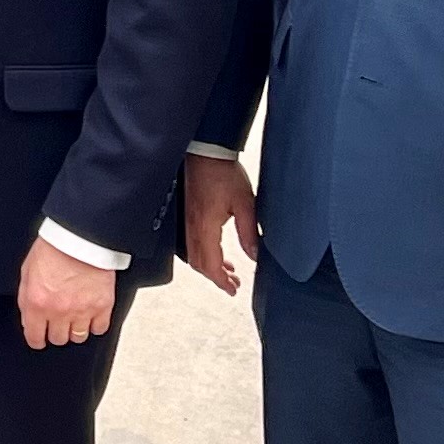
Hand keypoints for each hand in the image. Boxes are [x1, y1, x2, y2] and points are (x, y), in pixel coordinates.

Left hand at [18, 233, 117, 349]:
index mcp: (37, 303)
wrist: (80, 236)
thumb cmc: (53, 249)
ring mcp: (82, 310)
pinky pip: (99, 329)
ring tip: (74, 318)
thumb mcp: (27, 273)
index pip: (35, 337)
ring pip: (79, 337)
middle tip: (57, 322)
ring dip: (75, 330)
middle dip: (56, 332)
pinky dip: (95, 325)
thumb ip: (26, 299)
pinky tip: (91, 316)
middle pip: (58, 339)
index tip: (39, 338)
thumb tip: (28, 320)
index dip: (36, 339)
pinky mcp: (103, 306)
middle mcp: (59, 311)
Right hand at [178, 152, 255, 295]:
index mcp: (206, 227)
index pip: (211, 264)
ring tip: (229, 271)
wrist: (206, 153)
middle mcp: (193, 227)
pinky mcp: (190, 215)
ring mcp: (188, 221)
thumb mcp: (245, 204)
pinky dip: (205, 254)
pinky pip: (193, 243)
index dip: (222, 281)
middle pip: (199, 264)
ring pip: (194, 255)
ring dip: (210, 267)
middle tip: (233, 284)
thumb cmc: (223, 174)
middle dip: (216, 278)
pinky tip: (218, 252)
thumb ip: (249, 232)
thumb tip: (255, 255)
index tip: (233, 290)